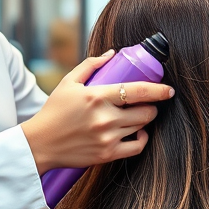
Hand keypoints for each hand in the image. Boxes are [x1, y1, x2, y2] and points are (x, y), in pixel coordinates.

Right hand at [21, 51, 174, 175]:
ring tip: (137, 116)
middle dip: (151, 106)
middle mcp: (105, 117)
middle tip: (147, 104)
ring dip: (144, 120)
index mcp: (97, 96)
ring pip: (142, 127)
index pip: (138, 91)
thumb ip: (91, 65)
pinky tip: (137, 133)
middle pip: (145, 111)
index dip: (158, 90)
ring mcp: (107, 137)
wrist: (39, 144)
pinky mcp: (107, 154)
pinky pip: (137, 147)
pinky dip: (142, 139)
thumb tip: (112, 54)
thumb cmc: (54, 111)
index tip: (169, 90)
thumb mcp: (68, 83)